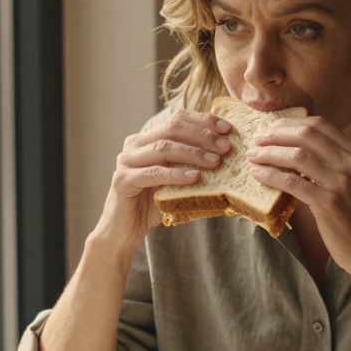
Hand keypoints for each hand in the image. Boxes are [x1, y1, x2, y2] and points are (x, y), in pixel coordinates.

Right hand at [96, 109, 232, 248]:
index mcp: (147, 138)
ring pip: (164, 148)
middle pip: (172, 129)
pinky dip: (176, 174)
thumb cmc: (153, 205)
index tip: (226, 129)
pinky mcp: (123, 179)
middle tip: (226, 148)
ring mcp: (126, 160)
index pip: (177, 119)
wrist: (125, 231)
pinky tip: (194, 177)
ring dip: (193, 153)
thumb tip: (227, 156)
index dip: (203, 121)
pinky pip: (154, 173)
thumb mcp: (177, 180)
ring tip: (215, 162)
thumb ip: (192, 165)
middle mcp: (134, 144)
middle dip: (203, 136)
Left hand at [246, 116, 350, 275]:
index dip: (291, 123)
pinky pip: (292, 181)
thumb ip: (330, 163)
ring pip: (297, 156)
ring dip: (269, 153)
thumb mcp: (350, 181)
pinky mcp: (328, 202)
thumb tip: (293, 150)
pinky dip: (270, 175)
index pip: (319, 125)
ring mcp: (340, 182)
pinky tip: (258, 175)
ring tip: (253, 156)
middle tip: (257, 140)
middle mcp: (350, 163)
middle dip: (276, 134)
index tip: (271, 128)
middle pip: (306, 135)